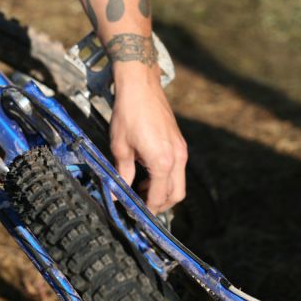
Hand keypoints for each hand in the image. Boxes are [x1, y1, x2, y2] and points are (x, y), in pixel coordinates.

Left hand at [109, 67, 187, 213]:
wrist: (141, 85)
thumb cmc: (129, 114)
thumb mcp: (120, 147)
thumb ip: (122, 174)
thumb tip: (118, 193)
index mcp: (162, 161)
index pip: (157, 198)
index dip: (145, 210)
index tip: (133, 214)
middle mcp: (177, 157)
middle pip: (176, 195)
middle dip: (160, 205)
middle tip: (139, 205)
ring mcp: (181, 149)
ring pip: (179, 182)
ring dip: (163, 190)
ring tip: (141, 187)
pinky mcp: (180, 142)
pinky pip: (178, 168)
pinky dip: (166, 177)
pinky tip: (147, 170)